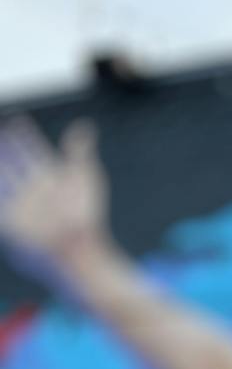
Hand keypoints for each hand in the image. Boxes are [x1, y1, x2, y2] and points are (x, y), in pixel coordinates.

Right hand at [0, 116, 109, 274]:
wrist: (79, 247)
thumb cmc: (87, 214)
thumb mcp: (86, 177)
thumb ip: (80, 151)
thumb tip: (86, 125)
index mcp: (53, 177)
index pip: (34, 151)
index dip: (26, 136)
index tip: (19, 121)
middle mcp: (35, 188)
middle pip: (15, 161)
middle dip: (6, 147)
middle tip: (1, 133)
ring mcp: (22, 203)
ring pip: (3, 178)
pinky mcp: (11, 220)